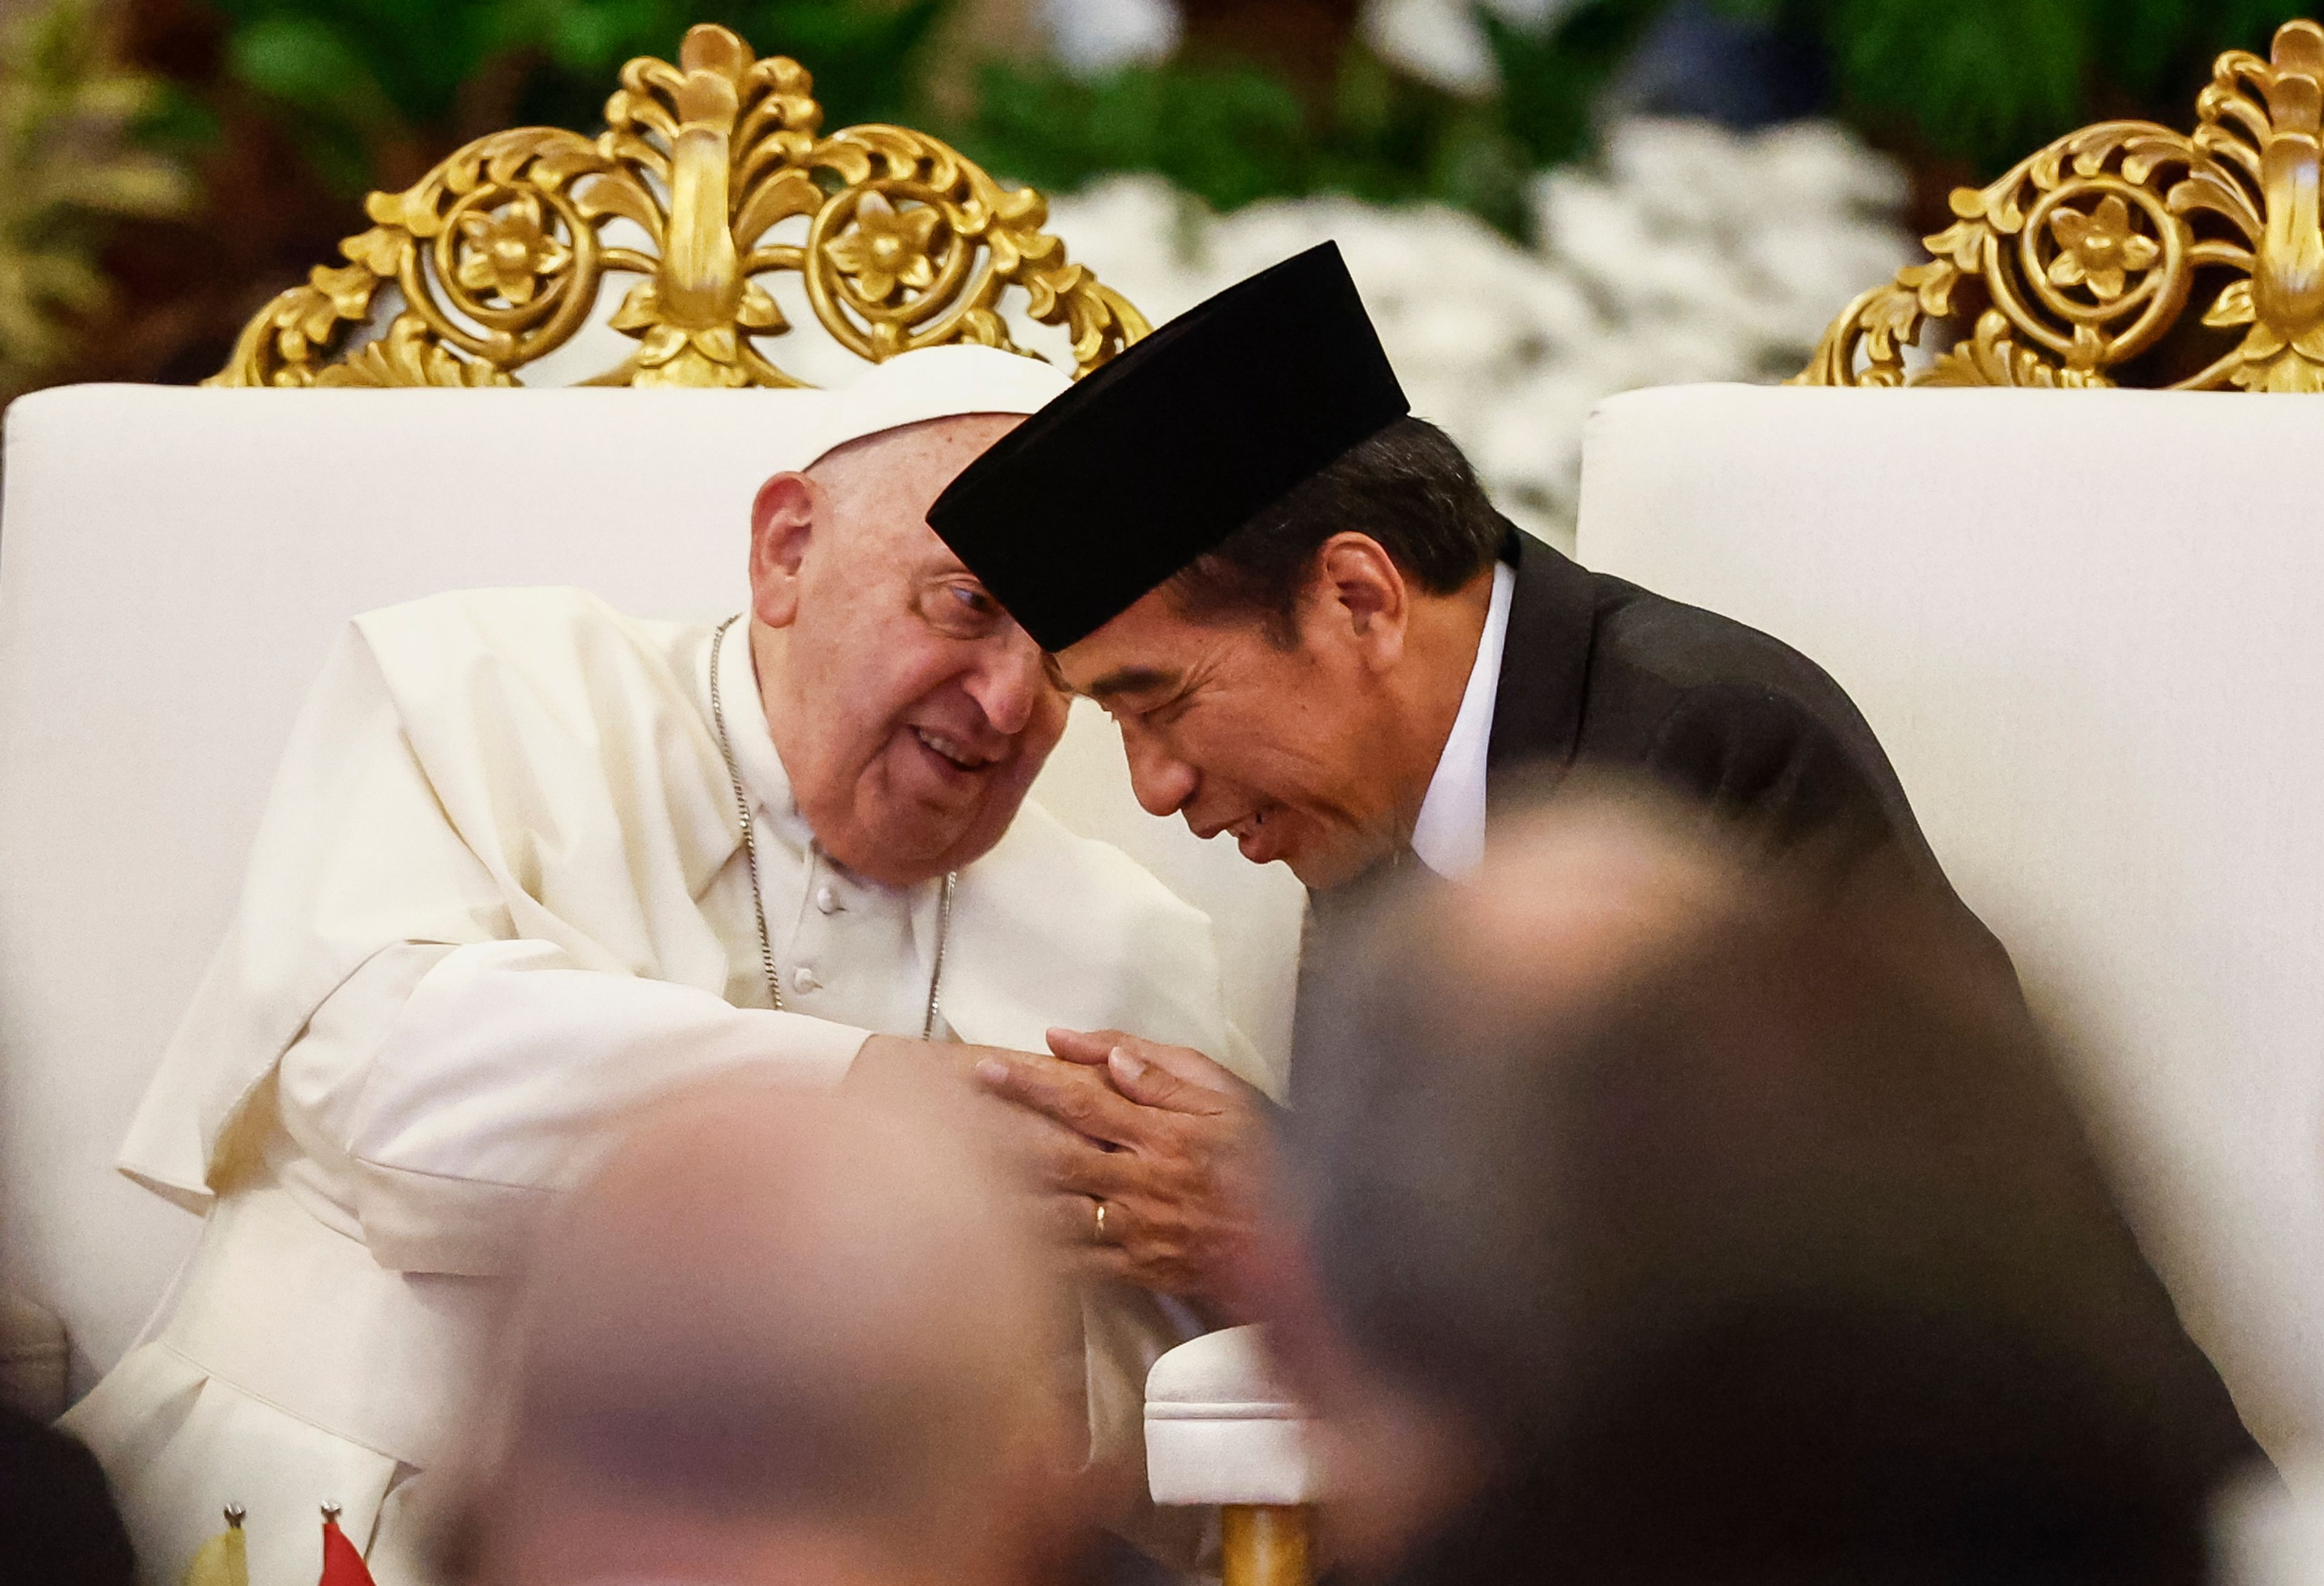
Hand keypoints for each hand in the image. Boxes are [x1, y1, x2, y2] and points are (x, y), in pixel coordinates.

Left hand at [972, 1028, 1272, 1312]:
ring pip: (1054, 1212)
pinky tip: (995, 1239)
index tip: (985, 1069)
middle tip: (948, 1119)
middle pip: (1053, 1155)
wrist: (1302, 1239)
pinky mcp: (1137, 1269)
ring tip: (953, 1179)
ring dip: (1001, 1196)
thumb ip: (1160, 1069)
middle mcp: (1142, 1180)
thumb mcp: (1225, 1093)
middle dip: (997, 1136)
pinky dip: (1033, 1251)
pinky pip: (1075, 1262)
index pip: (1080, 1100)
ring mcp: (1137, 1229)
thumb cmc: (1265, 1155)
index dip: (1028, 1084)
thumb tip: (1096, 1049)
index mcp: (1162, 1131)